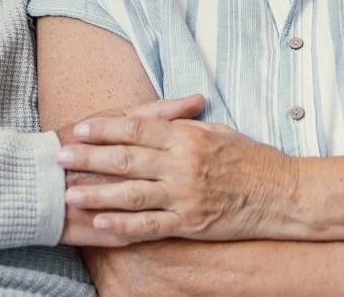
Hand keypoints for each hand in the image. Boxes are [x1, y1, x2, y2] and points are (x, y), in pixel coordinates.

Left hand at [57, 114, 293, 243]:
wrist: (282, 194)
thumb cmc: (252, 159)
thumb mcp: (219, 131)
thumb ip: (185, 125)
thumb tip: (158, 117)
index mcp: (187, 137)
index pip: (137, 129)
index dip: (105, 128)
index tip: (80, 128)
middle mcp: (182, 165)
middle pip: (127, 159)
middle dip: (89, 158)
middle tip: (60, 157)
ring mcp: (185, 196)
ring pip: (132, 194)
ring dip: (98, 194)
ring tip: (70, 193)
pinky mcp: (191, 223)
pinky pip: (150, 226)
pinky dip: (123, 225)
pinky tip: (100, 225)